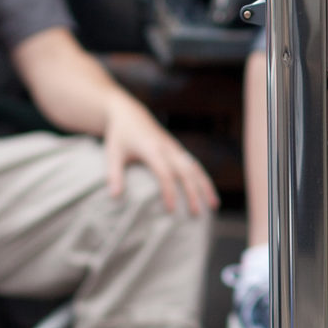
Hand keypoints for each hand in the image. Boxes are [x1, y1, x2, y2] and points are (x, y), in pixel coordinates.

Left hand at [101, 89, 217, 217]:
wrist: (129, 113)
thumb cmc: (119, 135)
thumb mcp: (112, 153)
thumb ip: (114, 174)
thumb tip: (114, 196)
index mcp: (151, 149)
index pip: (164, 173)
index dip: (169, 191)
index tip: (171, 210)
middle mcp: (167, 148)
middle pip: (185, 172)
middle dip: (193, 193)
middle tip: (196, 214)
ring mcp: (175, 148)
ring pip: (195, 168)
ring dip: (206, 186)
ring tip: (214, 206)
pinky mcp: (178, 149)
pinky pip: (195, 165)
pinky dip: (203, 180)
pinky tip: (209, 194)